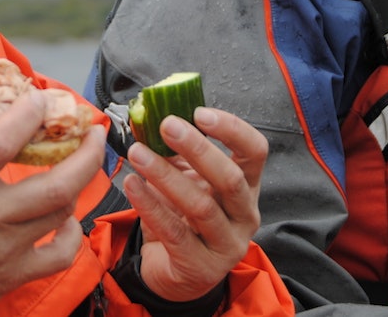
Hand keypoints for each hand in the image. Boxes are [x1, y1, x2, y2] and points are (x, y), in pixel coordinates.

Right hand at [0, 72, 106, 315]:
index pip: (4, 143)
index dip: (30, 115)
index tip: (43, 99)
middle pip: (57, 185)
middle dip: (87, 154)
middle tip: (93, 131)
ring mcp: (6, 248)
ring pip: (62, 214)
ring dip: (80, 186)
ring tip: (83, 165)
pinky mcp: (13, 274)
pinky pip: (60, 257)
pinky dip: (72, 237)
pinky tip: (67, 219)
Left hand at [122, 107, 266, 302]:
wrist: (176, 274)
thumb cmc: (185, 219)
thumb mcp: (188, 181)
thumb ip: (177, 153)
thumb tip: (150, 116)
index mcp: (248, 186)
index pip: (255, 151)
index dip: (232, 129)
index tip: (199, 112)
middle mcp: (245, 215)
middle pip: (230, 178)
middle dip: (197, 148)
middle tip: (166, 125)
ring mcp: (227, 244)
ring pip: (201, 205)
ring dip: (165, 174)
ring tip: (137, 152)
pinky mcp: (201, 266)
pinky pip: (174, 232)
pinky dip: (150, 205)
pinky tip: (131, 184)